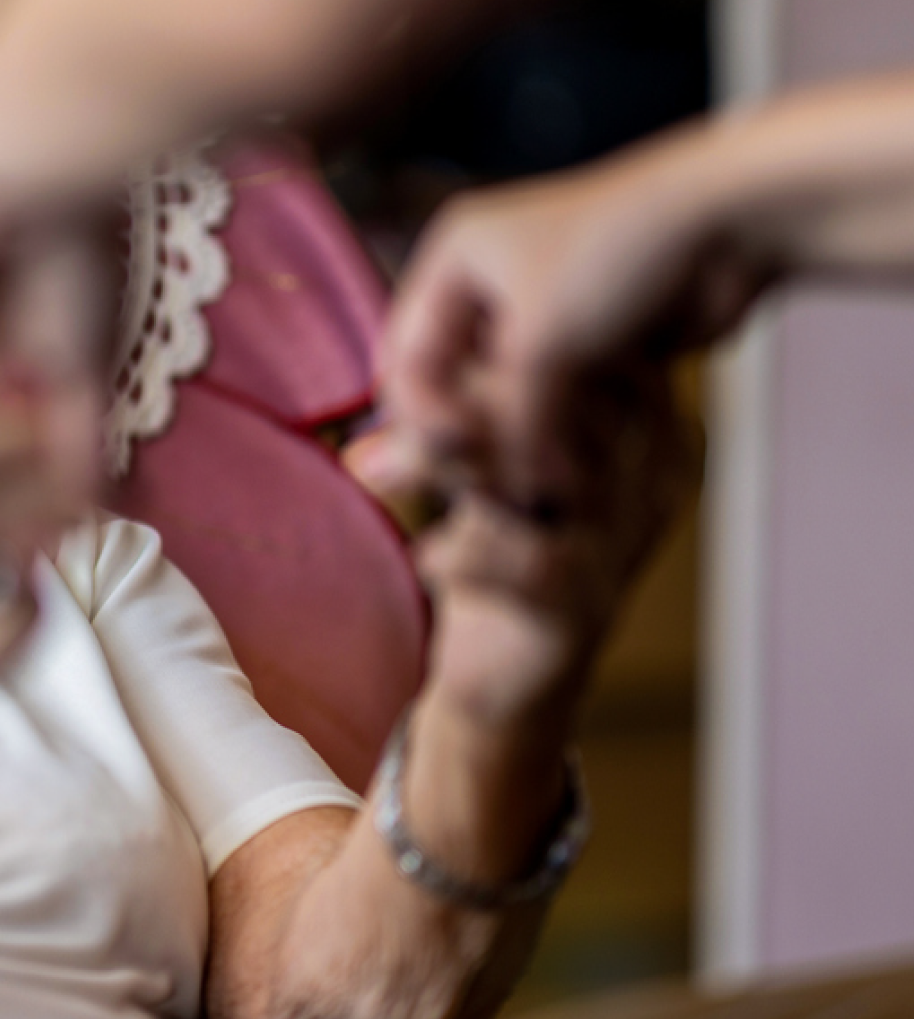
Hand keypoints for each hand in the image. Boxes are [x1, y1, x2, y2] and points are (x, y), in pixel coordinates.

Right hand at [382, 147, 774, 511]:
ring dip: (519, 440)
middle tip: (491, 482)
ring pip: (505, 398)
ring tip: (540, 480)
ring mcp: (543, 311)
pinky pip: (556, 401)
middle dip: (469, 434)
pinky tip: (574, 465)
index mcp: (455, 260)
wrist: (733, 221)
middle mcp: (488, 282)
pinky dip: (560, 434)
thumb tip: (512, 499)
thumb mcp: (543, 343)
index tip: (459, 459)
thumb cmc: (621, 251)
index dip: (420, 416)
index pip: (404, 358)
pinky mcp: (591, 338)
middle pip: (450, 382)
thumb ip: (511, 425)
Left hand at [409, 363, 694, 740]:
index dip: (509, 344)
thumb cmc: (502, 547)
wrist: (506, 681)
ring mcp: (618, 550)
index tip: (438, 352)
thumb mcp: (497, 459)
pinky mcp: (578, 612)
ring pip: (540, 474)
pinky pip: (522, 564)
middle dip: (469, 396)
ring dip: (447, 463)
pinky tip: (424, 557)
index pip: (592, 354)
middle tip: (392, 405)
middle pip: (566, 404)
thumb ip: (485, 401)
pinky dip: (459, 556)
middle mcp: (645, 485)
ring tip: (374, 467)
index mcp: (642, 434)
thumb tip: (427, 337)